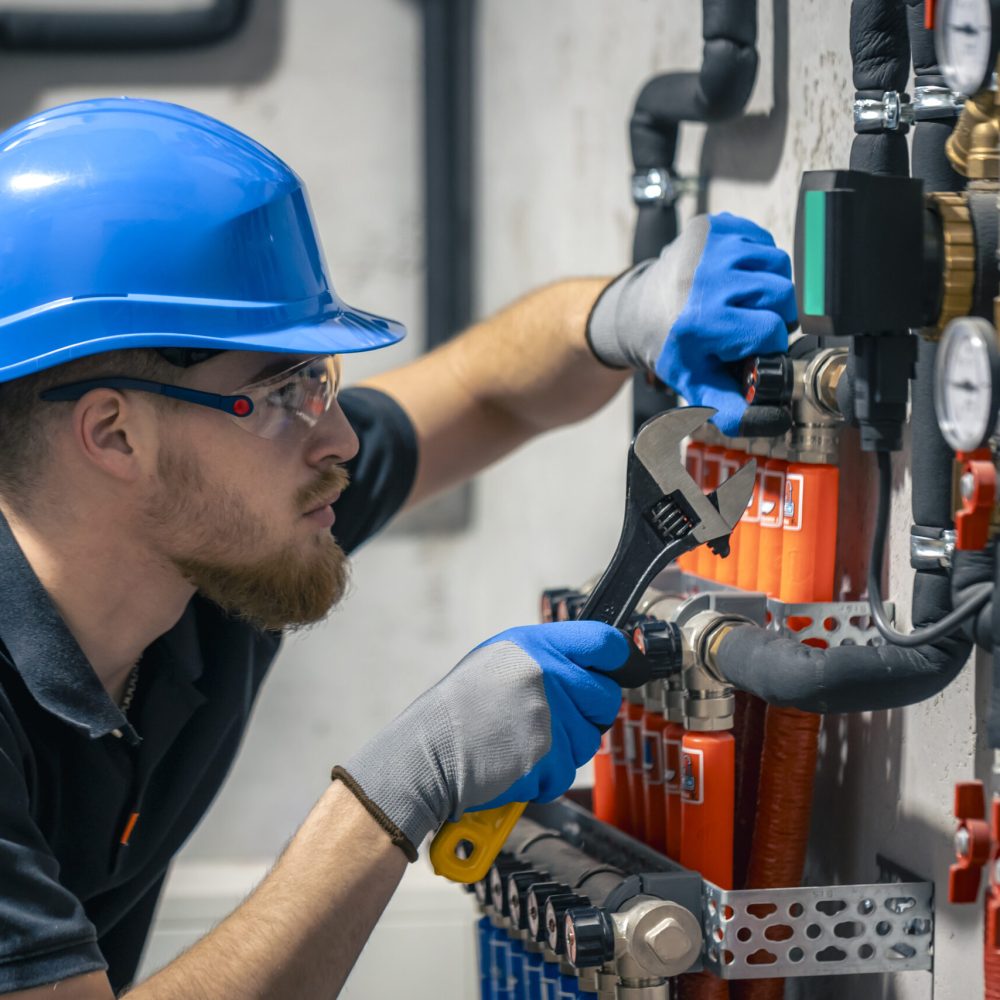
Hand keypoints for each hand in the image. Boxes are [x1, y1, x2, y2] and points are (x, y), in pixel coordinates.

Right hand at [335, 621, 625, 854]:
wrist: (425, 755)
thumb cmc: (455, 713)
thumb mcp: (496, 662)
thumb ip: (542, 660)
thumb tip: (586, 667)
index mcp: (532, 645)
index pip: (603, 641)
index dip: (618, 659)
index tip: (621, 669)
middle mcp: (545, 672)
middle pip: (606, 697)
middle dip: (586, 717)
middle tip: (547, 724)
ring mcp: (548, 713)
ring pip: (590, 740)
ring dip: (563, 751)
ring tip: (521, 744)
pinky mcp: (548, 753)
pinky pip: (568, 771)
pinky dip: (545, 777)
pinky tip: (515, 765)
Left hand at [587, 213, 796, 435]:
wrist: (637, 311)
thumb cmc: (670, 347)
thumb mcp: (696, 384)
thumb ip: (731, 408)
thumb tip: (769, 422)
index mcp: (703, 320)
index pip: (771, 330)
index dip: (767, 342)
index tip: (748, 346)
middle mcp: (706, 278)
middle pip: (781, 294)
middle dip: (773, 313)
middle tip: (749, 323)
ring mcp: (710, 245)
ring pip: (778, 263)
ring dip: (769, 285)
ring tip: (744, 301)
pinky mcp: (713, 224)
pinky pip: (763, 239)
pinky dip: (757, 259)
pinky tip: (735, 278)